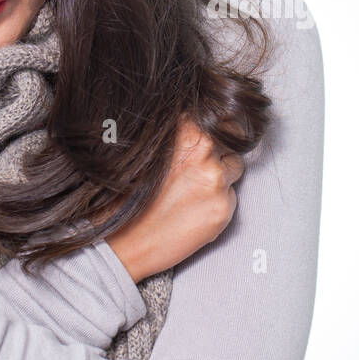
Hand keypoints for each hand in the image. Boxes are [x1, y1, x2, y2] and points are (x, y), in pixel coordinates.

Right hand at [105, 116, 244, 283]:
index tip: (209, 136)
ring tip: (190, 190)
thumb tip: (204, 123)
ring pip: (234, 166)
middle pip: (230, 140)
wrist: (124, 241)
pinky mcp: (224, 208)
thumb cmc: (129, 195)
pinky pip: (231, 195)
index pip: (220, 117)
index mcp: (186, 130)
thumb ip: (180, 134)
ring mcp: (216, 180)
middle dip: (217, 151)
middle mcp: (205, 152)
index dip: (215, 127)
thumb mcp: (151, 150)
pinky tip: (193, 208)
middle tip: (193, 169)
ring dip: (220, 175)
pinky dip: (217, 200)